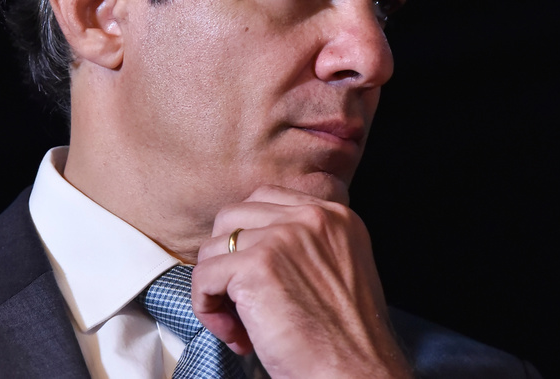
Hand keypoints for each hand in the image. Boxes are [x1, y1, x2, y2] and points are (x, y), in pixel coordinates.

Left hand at [191, 185, 412, 378]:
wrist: (356, 374)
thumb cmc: (347, 340)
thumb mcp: (340, 270)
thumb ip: (306, 245)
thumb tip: (251, 243)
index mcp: (334, 215)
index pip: (266, 198)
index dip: (248, 238)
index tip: (254, 278)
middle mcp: (310, 217)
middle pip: (232, 216)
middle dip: (225, 260)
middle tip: (241, 303)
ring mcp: (283, 237)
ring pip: (213, 247)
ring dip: (215, 289)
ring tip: (239, 325)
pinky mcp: (256, 265)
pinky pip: (203, 276)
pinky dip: (207, 308)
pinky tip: (234, 334)